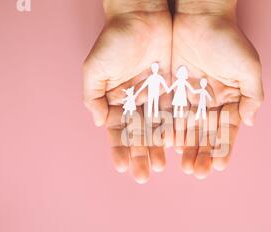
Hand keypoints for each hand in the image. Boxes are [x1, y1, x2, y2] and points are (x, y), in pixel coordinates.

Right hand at [83, 0, 172, 182]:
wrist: (142, 15)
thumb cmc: (115, 39)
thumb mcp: (96, 68)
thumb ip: (93, 97)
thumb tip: (99, 123)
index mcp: (116, 101)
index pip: (118, 132)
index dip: (119, 150)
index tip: (123, 167)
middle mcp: (136, 103)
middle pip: (138, 135)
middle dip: (140, 155)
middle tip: (144, 175)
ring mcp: (155, 97)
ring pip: (158, 128)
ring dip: (158, 148)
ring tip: (161, 166)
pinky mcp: (173, 89)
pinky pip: (175, 113)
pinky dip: (175, 129)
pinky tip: (176, 146)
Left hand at [172, 0, 263, 178]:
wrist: (201, 15)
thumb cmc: (228, 39)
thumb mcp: (248, 67)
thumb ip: (252, 96)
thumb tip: (250, 122)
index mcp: (229, 99)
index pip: (226, 130)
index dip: (223, 149)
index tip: (218, 166)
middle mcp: (209, 101)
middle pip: (205, 134)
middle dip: (202, 153)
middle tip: (196, 171)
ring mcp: (190, 96)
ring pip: (187, 128)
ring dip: (186, 148)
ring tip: (182, 166)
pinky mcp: (172, 89)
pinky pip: (169, 113)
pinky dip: (169, 129)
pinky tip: (167, 145)